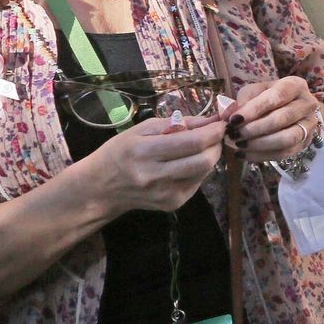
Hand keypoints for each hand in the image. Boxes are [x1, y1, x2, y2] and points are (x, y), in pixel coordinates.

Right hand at [74, 114, 228, 214]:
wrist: (101, 188)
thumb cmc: (120, 152)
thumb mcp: (142, 129)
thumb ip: (177, 123)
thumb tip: (210, 119)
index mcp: (144, 151)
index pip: (192, 142)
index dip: (214, 131)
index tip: (222, 123)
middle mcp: (156, 176)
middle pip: (204, 160)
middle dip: (216, 144)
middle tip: (214, 135)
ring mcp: (166, 194)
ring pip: (205, 172)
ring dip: (210, 156)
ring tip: (200, 147)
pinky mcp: (173, 204)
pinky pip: (198, 182)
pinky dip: (200, 169)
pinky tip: (188, 163)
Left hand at [228, 76, 321, 162]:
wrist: (289, 109)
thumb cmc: (269, 98)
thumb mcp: (255, 92)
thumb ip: (243, 101)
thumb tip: (229, 116)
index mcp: (295, 85)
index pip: (277, 96)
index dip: (255, 109)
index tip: (234, 120)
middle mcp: (308, 104)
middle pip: (283, 118)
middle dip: (255, 129)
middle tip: (234, 134)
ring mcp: (309, 125)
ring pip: (287, 139)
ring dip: (260, 144)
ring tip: (239, 145)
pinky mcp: (305, 143)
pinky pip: (285, 153)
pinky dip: (262, 156)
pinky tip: (244, 154)